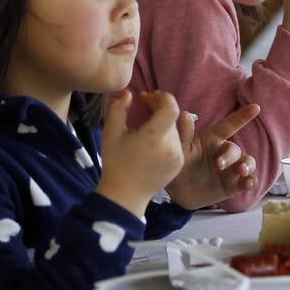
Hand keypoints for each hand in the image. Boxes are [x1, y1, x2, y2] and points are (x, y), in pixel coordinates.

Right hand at [96, 91, 184, 217]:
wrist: (125, 194)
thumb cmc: (115, 162)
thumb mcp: (110, 133)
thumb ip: (117, 108)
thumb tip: (129, 94)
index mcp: (153, 137)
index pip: (171, 107)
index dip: (163, 97)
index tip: (149, 97)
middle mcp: (170, 146)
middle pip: (171, 117)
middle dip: (159, 108)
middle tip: (144, 106)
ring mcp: (177, 156)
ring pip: (174, 129)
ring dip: (163, 122)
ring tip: (147, 125)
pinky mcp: (179, 164)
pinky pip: (177, 142)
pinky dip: (167, 136)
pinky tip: (152, 142)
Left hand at [165, 103, 262, 209]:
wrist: (179, 193)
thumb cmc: (180, 165)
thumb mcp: (180, 150)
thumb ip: (184, 134)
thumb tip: (184, 113)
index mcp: (213, 139)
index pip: (229, 125)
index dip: (242, 116)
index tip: (256, 107)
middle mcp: (225, 152)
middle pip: (234, 150)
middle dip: (230, 156)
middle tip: (218, 164)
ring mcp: (231, 169)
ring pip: (248, 162)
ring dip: (247, 166)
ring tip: (242, 172)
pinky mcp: (234, 185)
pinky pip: (249, 181)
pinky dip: (251, 182)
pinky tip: (248, 184)